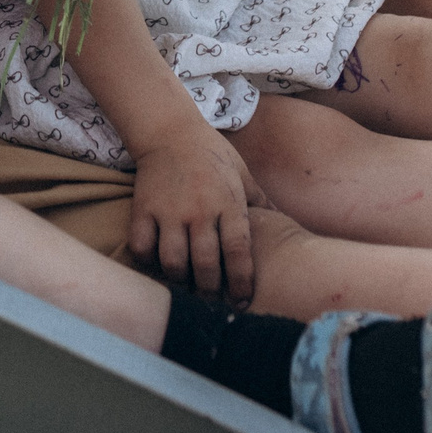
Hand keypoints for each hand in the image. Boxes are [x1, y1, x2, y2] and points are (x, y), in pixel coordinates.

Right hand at [128, 120, 261, 304]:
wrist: (169, 129)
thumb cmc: (212, 154)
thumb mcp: (243, 175)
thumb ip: (262, 203)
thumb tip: (288, 228)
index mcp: (228, 202)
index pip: (239, 251)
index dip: (241, 282)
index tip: (242, 302)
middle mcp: (199, 209)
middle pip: (205, 264)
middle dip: (210, 291)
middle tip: (212, 302)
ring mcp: (169, 210)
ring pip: (173, 262)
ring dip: (180, 281)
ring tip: (185, 287)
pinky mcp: (143, 209)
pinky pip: (142, 248)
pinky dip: (149, 263)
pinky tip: (158, 265)